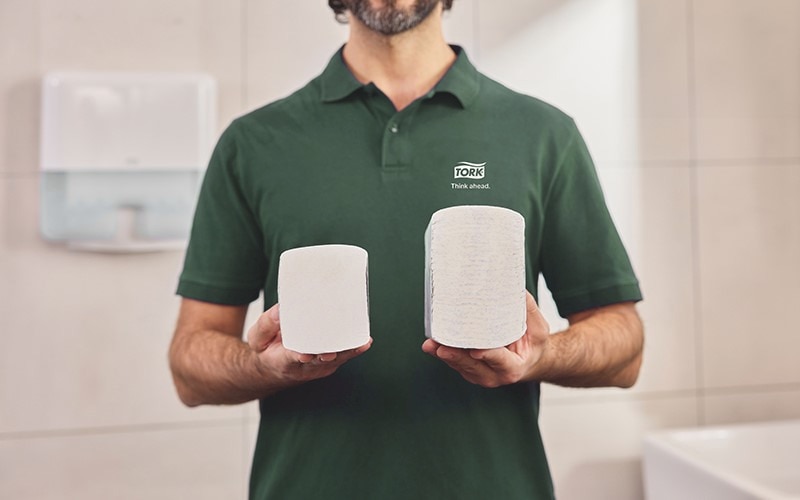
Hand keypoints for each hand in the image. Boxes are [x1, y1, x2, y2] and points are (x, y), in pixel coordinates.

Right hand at [247, 303, 372, 388]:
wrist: (273, 371)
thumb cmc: (266, 351)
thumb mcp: (256, 339)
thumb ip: (266, 325)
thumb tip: (281, 309)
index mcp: (281, 361)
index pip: (290, 359)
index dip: (299, 356)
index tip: (304, 354)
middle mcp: (303, 368)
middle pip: (318, 361)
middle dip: (328, 354)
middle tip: (336, 349)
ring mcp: (318, 368)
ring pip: (335, 360)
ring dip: (347, 352)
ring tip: (361, 342)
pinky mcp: (329, 364)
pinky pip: (342, 357)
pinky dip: (352, 349)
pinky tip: (364, 342)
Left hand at [421, 291, 549, 387]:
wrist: (530, 361)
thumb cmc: (533, 344)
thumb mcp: (538, 328)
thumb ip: (528, 310)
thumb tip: (516, 287)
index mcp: (513, 367)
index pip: (499, 360)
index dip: (487, 355)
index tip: (475, 349)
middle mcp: (494, 375)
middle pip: (472, 366)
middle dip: (455, 357)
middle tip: (440, 347)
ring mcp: (480, 375)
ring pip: (460, 366)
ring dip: (445, 355)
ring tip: (431, 343)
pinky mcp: (469, 370)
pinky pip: (455, 363)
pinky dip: (444, 354)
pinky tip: (433, 343)